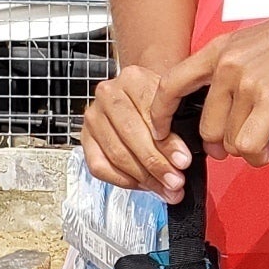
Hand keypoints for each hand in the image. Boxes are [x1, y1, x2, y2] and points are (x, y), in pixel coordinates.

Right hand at [81, 64, 192, 200]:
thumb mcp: (174, 102)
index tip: (183, 162)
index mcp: (133, 79)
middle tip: (175, 182)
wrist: (137, 96)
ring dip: (144, 177)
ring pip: (117, 154)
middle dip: (156, 164)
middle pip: (131, 136)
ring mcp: (93, 117)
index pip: (150, 114)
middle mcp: (108, 94)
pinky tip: (143, 184)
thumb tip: (182, 159)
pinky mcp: (84, 138)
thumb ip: (180, 122)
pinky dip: (123, 180)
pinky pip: (100, 167)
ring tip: (165, 189)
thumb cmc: (158, 101)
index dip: (168, 142)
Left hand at [151, 0, 268, 167]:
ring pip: (229, 141)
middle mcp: (225, 64)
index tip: (162, 134)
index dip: (160, 115)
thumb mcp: (257, 45)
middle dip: (222, 146)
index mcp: (219, 50)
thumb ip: (237, 72)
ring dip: (249, 152)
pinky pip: (249, 145)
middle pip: (204, 128)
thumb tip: (231, 111)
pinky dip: (261, 156)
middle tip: (246, 146)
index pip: (170, 84)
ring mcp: (246, 81)